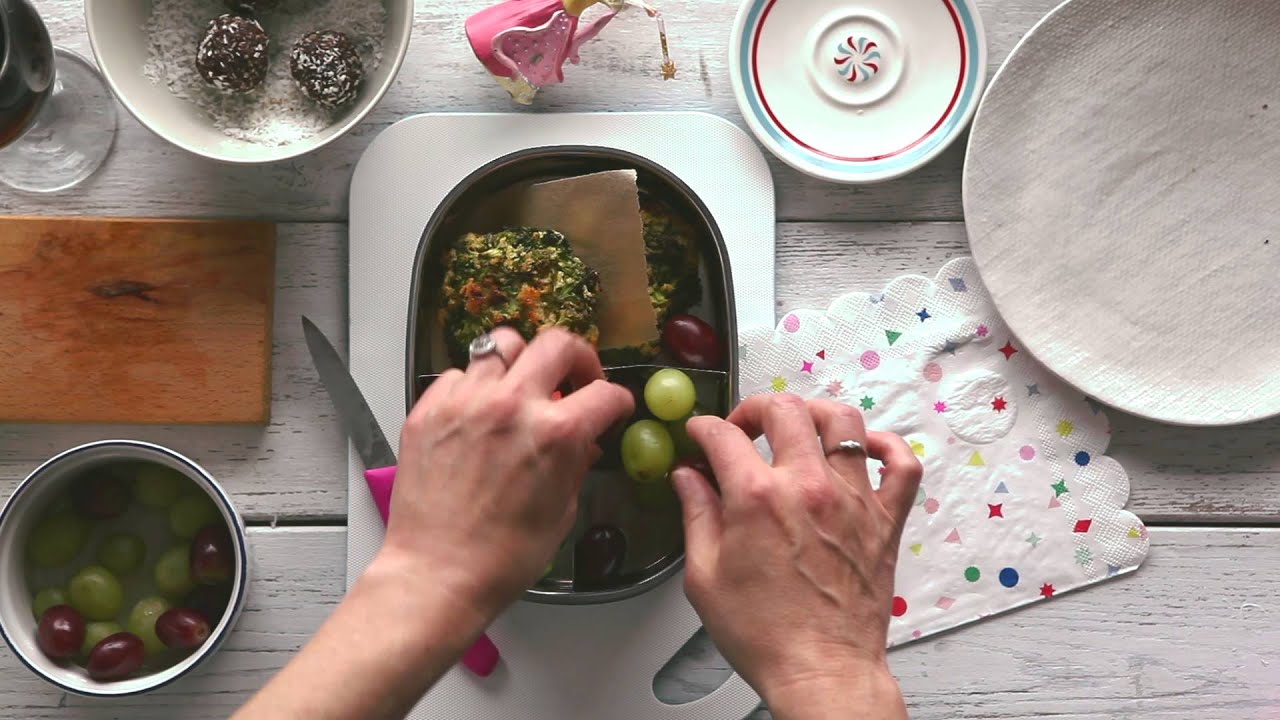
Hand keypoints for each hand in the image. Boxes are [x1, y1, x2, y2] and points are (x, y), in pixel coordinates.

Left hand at [382, 327, 633, 619]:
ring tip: (521, 386)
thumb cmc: (504, 556)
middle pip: (557, 343)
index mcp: (556, 432)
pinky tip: (478, 412)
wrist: (438, 572)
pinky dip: (474, 386)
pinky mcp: (429, 409)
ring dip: (521, 362)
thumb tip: (585, 441)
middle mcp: (512, 404)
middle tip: (576, 379)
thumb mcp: (562, 511)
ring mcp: (466, 401)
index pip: (605, 392)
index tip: (613, 405)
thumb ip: (576, 464)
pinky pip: (458, 374)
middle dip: (578, 357)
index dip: (618, 400)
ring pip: (501, 344)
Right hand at [671, 395, 921, 718]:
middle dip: (754, 408)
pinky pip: (901, 463)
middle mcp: (808, 488)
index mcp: (757, 499)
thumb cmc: (765, 633)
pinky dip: (886, 446)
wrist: (821, 670)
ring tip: (798, 427)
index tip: (701, 436)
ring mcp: (853, 499)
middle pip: (785, 410)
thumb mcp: (704, 576)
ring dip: (814, 413)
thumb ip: (696, 515)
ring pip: (843, 421)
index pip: (723, 436)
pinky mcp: (885, 519)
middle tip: (743, 428)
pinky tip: (863, 448)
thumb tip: (688, 478)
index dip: (704, 429)